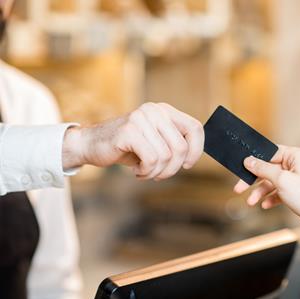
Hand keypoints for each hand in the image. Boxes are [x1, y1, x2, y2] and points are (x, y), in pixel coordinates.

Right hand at [62, 102, 203, 180]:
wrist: (91, 144)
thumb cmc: (127, 147)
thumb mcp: (155, 142)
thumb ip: (174, 144)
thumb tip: (191, 158)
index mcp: (165, 111)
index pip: (195, 128)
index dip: (196, 150)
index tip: (187, 164)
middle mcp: (155, 111)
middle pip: (181, 147)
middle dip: (172, 169)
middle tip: (159, 174)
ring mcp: (141, 119)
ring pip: (166, 157)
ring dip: (157, 172)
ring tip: (145, 172)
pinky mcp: (129, 131)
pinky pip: (152, 160)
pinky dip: (146, 172)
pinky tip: (137, 171)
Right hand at [234, 146, 299, 242]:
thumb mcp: (281, 180)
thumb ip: (263, 169)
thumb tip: (249, 160)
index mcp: (298, 155)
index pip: (271, 152)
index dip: (256, 161)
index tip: (243, 167)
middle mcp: (299, 164)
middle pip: (270, 168)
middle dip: (255, 180)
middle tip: (240, 188)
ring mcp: (299, 178)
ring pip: (273, 181)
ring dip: (261, 192)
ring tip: (251, 202)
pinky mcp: (298, 191)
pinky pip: (280, 191)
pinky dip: (272, 197)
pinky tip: (265, 205)